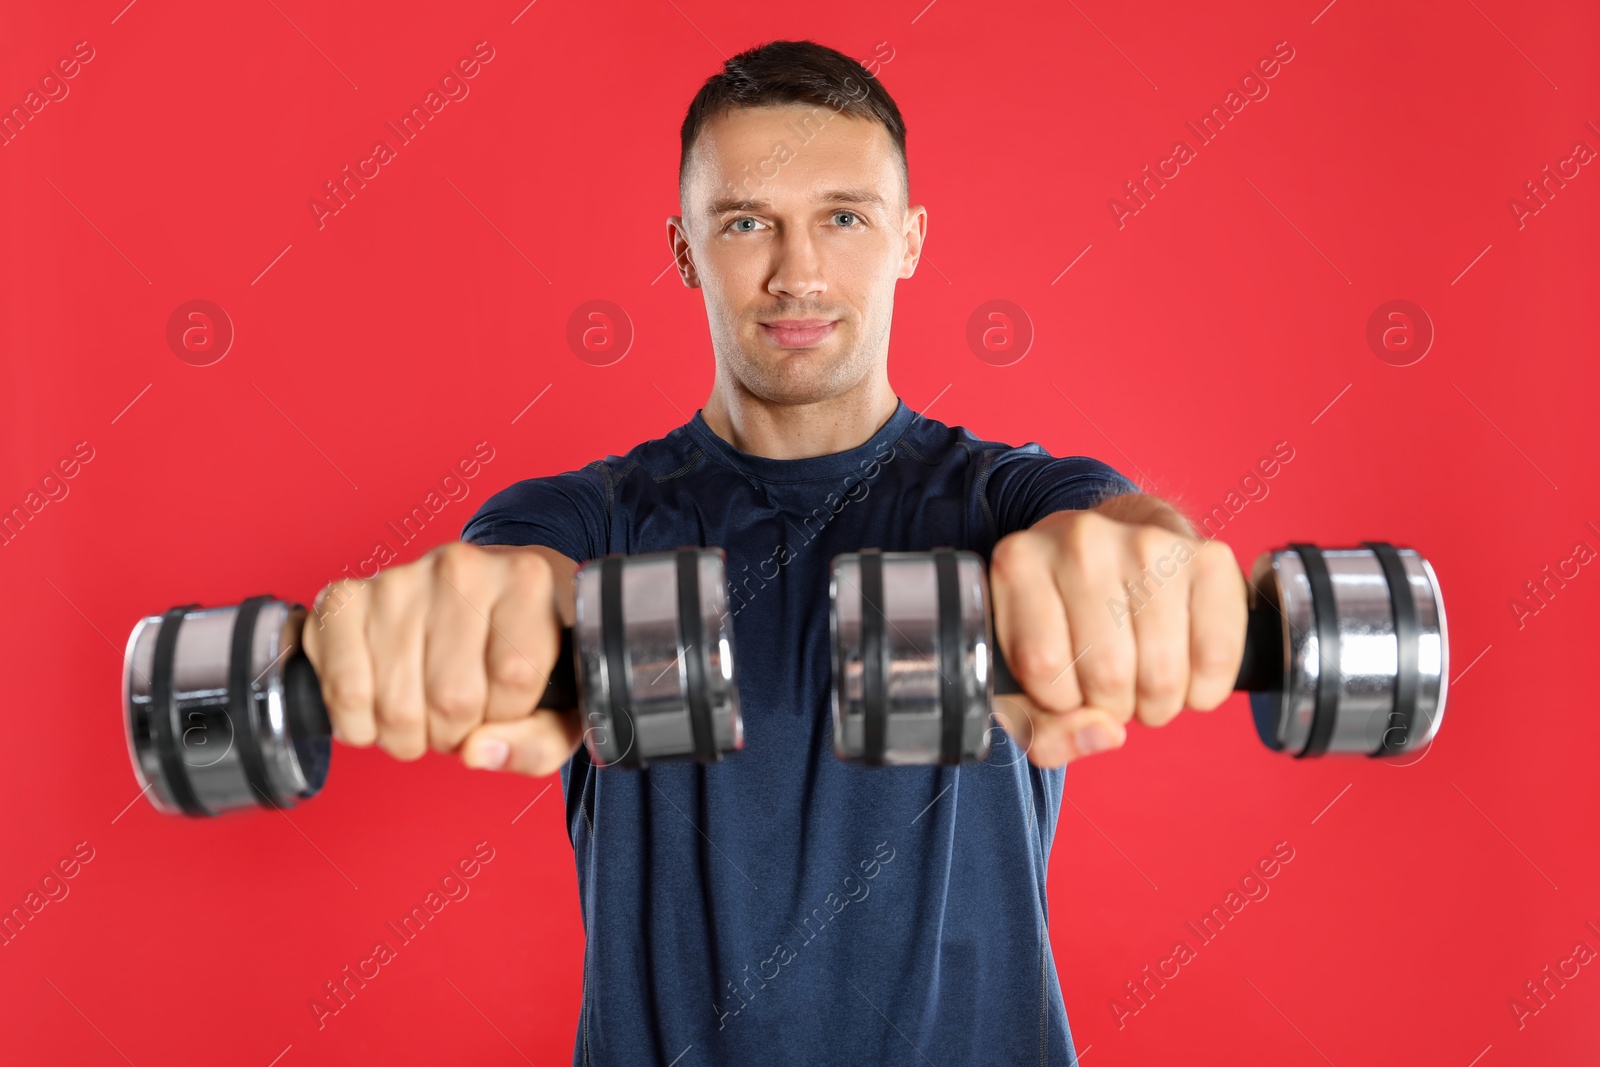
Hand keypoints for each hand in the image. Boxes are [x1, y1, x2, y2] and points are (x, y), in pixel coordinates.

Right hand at [300, 541, 582, 776]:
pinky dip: (359, 724)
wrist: (474, 598)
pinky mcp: (344, 601)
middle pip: (453, 697)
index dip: (508, 715)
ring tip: (424, 710)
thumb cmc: (520, 649)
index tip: (505, 704)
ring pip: (397, 706)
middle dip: (455, 732)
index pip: (515, 678)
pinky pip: (345, 692)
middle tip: (460, 714)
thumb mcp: (560, 699)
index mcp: (526, 579)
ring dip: (408, 735)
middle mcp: (461, 568)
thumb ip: (540, 739)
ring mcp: (398, 581)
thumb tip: (480, 752)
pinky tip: (380, 706)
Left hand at [987, 508, 1247, 765]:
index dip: (1059, 700)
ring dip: (1156, 702)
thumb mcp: (1023, 676)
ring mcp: (1147, 543)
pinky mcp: (1208, 558)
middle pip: (1107, 673)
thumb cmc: (1064, 620)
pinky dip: (1203, 690)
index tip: (1064, 683)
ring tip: (1144, 677)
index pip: (1042, 667)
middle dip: (1113, 705)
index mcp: (1019, 563)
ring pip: (1161, 674)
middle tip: (1111, 684)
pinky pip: (1216, 659)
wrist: (1121, 546)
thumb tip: (1105, 734)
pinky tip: (1184, 670)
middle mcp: (1080, 540)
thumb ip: (1042, 729)